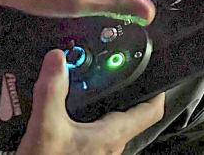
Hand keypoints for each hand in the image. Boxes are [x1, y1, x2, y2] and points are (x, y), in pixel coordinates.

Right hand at [15, 49, 164, 154]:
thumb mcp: (45, 126)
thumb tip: (57, 59)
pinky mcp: (85, 154)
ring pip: (113, 123)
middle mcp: (112, 144)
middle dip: (126, 91)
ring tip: (93, 86)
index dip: (158, 89)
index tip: (154, 70)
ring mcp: (99, 152)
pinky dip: (89, 118)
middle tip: (117, 72)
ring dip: (106, 104)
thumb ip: (52, 91)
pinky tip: (71, 113)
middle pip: (133, 113)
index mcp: (114, 134)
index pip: (153, 110)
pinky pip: (96, 133)